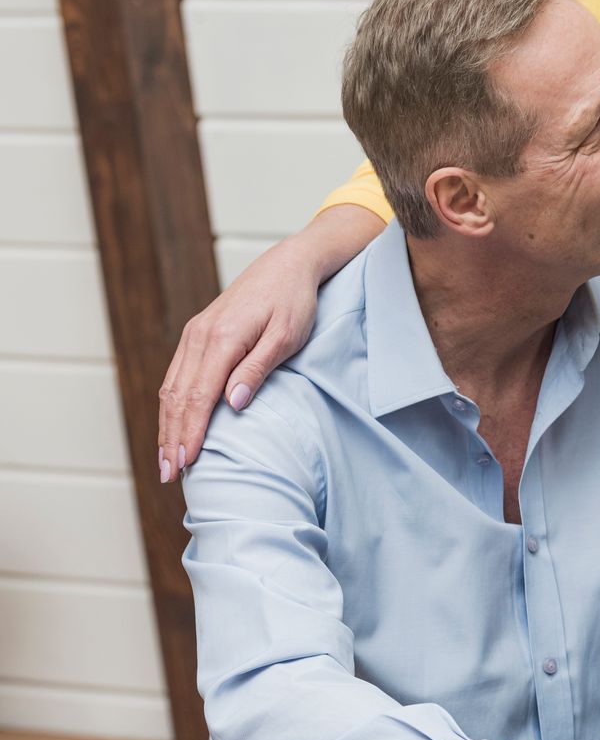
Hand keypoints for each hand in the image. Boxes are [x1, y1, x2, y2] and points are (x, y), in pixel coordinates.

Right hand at [157, 205, 379, 481]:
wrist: (287, 264)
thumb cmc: (294, 301)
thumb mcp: (287, 336)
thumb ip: (258, 369)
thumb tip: (233, 405)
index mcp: (221, 339)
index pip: (199, 396)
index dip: (191, 433)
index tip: (186, 463)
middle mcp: (199, 337)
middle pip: (178, 397)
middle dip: (171, 437)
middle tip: (168, 475)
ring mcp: (194, 335)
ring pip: (171, 387)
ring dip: (167, 425)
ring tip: (166, 459)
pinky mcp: (197, 335)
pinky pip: (177, 375)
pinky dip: (172, 404)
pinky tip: (172, 425)